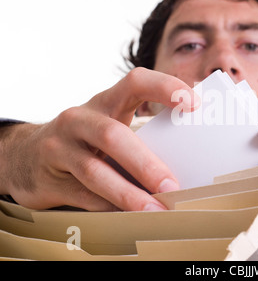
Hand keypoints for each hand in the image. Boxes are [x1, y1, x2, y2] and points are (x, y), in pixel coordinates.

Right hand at [0, 67, 199, 210]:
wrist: (24, 156)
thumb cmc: (83, 141)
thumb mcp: (107, 127)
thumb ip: (138, 137)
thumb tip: (185, 163)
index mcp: (104, 102)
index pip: (135, 83)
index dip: (164, 87)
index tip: (193, 104)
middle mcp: (79, 119)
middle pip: (113, 136)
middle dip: (145, 163)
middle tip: (172, 185)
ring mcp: (59, 148)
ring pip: (95, 171)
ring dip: (129, 193)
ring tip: (155, 209)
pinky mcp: (48, 178)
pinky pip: (83, 196)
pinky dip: (110, 207)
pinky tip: (130, 216)